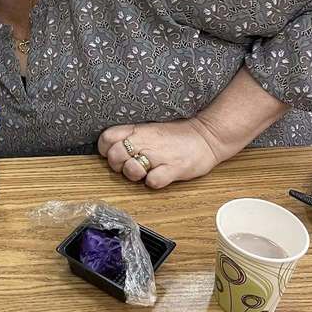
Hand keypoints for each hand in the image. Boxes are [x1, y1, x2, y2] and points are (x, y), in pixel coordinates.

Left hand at [97, 118, 226, 188]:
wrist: (207, 136)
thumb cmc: (177, 136)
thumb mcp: (150, 129)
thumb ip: (130, 136)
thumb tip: (110, 148)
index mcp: (137, 130)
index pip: (106, 138)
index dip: (105, 149)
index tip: (112, 154)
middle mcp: (145, 142)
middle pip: (114, 156)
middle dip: (117, 165)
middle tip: (130, 165)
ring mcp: (159, 156)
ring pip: (130, 170)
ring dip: (134, 175)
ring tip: (145, 171)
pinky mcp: (174, 169)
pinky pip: (153, 182)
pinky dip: (153, 182)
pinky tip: (159, 176)